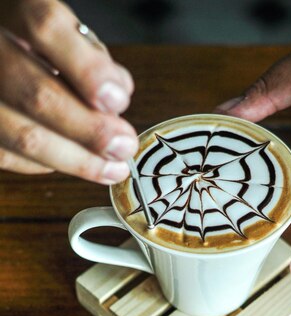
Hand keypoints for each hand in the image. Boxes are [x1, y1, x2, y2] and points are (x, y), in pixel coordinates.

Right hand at [0, 0, 137, 183]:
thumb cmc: (27, 43)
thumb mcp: (58, 30)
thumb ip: (86, 53)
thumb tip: (117, 93)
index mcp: (9, 7)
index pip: (44, 27)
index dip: (87, 69)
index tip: (118, 99)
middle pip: (37, 94)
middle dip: (90, 130)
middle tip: (122, 146)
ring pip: (24, 136)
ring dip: (77, 159)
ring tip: (110, 167)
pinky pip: (8, 155)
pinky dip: (46, 164)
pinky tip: (71, 160)